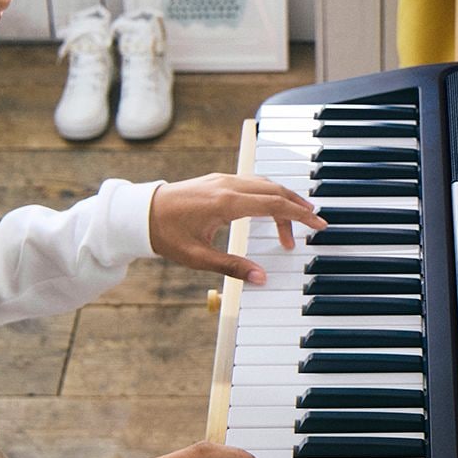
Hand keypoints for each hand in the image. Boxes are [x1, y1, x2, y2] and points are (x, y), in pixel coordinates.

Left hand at [149, 173, 325, 284]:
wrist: (140, 212)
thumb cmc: (165, 234)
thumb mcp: (197, 257)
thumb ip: (232, 267)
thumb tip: (261, 278)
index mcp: (225, 203)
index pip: (273, 205)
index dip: (299, 216)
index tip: (317, 225)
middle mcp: (227, 185)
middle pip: (274, 191)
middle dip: (298, 206)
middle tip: (316, 224)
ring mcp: (222, 179)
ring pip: (264, 183)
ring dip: (284, 199)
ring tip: (298, 218)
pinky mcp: (217, 180)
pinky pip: (251, 182)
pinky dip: (268, 193)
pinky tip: (272, 207)